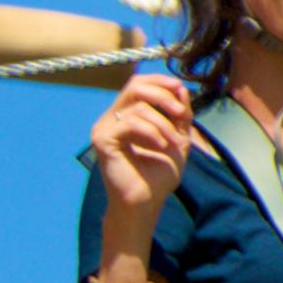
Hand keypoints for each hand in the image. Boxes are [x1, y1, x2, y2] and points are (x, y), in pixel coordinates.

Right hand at [88, 74, 195, 234]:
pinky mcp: (102, 140)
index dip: (160, 81)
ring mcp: (104, 128)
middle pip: (135, 86)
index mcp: (127, 116)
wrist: (146, 201)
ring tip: (172, 142)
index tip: (180, 88)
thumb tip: (180, 87)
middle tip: (180, 113)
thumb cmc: (159, 174)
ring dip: (163, 123)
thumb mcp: (178, 137)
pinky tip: (161, 147)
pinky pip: (130, 123)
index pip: (138, 83)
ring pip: (138, 106)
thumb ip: (180, 114)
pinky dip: (152, 132)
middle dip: (163, 96)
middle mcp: (112, 119)